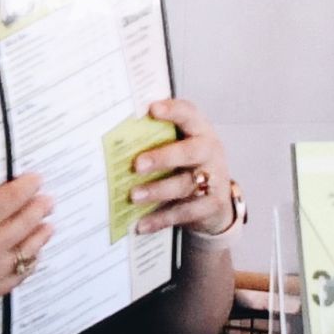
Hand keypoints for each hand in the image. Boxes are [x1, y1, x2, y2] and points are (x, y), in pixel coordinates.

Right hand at [0, 180, 56, 307]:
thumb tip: (3, 190)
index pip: (14, 197)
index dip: (29, 186)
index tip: (36, 181)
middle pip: (27, 222)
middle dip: (39, 207)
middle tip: (46, 201)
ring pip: (29, 251)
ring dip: (40, 235)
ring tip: (47, 226)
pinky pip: (19, 275)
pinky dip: (28, 262)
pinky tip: (31, 253)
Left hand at [112, 102, 237, 241]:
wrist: (217, 201)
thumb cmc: (189, 165)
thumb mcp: (181, 146)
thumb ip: (158, 136)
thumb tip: (117, 133)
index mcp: (200, 131)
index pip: (189, 114)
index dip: (173, 110)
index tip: (151, 109)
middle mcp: (210, 152)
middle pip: (190, 151)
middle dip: (163, 157)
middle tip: (137, 164)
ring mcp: (215, 179)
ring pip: (185, 185)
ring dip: (157, 190)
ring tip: (134, 196)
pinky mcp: (212, 205)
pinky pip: (184, 212)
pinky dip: (161, 219)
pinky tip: (141, 224)